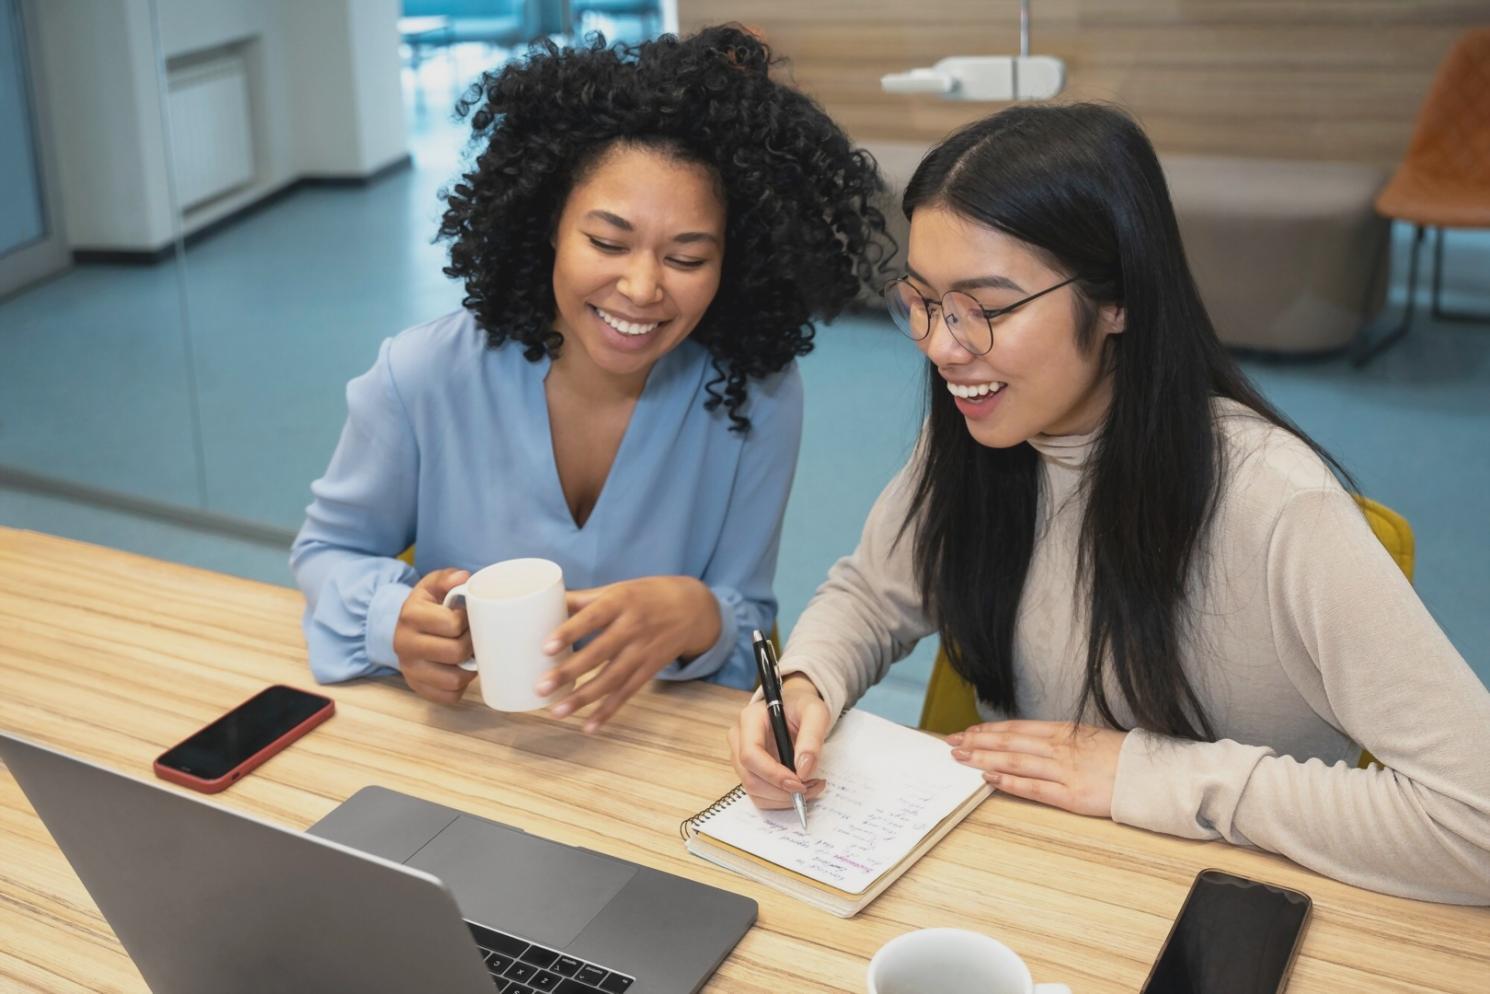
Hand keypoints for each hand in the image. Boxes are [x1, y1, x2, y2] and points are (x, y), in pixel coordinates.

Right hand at [392, 568, 474, 704]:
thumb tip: (463, 578)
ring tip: (468, 655)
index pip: (452, 624)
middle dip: (471, 644)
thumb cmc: (427, 606)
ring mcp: (409, 669)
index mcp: (410, 615)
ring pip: (454, 679)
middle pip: (455, 652)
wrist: (405, 629)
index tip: (468, 617)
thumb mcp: (433, 585)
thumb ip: (447, 578)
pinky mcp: (417, 687)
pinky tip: (459, 669)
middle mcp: (404, 644)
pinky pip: (449, 696)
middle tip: (473, 637)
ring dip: (468, 668)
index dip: (468, 621)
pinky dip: (460, 686)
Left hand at [535, 576, 721, 731]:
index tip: (546, 647)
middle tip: (541, 687)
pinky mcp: (650, 670)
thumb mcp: (618, 589)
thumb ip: (583, 599)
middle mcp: (632, 628)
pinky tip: (589, 726)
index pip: (592, 618)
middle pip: (598, 653)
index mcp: (620, 602)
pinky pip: (627, 693)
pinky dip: (608, 711)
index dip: (570, 632)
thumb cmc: (646, 595)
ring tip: (557, 712)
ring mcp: (643, 651)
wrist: (693, 609)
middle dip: (569, 672)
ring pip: (611, 679)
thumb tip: (543, 603)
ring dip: (584, 698)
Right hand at [728, 673, 830, 808]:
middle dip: (782, 791)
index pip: (750, 755)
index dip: (773, 774)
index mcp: (750, 719)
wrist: (796, 708)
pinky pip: (760, 795)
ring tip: (811, 787)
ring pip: (754, 791)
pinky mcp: (749, 771)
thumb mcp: (816, 713)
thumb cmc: (803, 707)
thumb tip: (804, 770)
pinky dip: (781, 799)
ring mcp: (740, 757)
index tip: (800, 782)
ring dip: (783, 798)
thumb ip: (812, 738)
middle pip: (750, 778)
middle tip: (811, 787)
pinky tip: (800, 788)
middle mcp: (739, 738)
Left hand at [948, 720, 1126, 816]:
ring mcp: (1064, 771)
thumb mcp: (1090, 739)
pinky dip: (1009, 781)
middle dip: (977, 741)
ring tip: (960, 757)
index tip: (968, 731)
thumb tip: (1035, 743)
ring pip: (1015, 761)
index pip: (1017, 728)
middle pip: (1009, 742)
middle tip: (951, 743)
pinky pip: (1033, 788)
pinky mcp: (1071, 795)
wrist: (1154, 775)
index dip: (989, 730)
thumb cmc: (1123, 758)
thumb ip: (1063, 740)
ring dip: (984, 758)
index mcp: (1064, 732)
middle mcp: (1059, 748)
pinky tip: (989, 777)